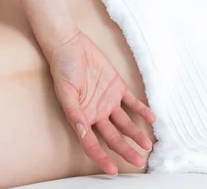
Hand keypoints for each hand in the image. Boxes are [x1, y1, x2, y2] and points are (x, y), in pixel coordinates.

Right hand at [49, 29, 155, 174]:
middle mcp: (95, 112)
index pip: (91, 143)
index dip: (101, 157)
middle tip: (138, 161)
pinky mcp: (116, 87)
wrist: (69, 45)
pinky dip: (141, 110)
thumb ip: (73, 112)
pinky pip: (131, 102)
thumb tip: (82, 132)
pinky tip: (151, 118)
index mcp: (81, 116)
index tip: (112, 170)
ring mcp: (107, 100)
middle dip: (124, 150)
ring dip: (135, 134)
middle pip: (112, 137)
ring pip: (124, 123)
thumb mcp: (65, 91)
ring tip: (146, 145)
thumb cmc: (62, 68)